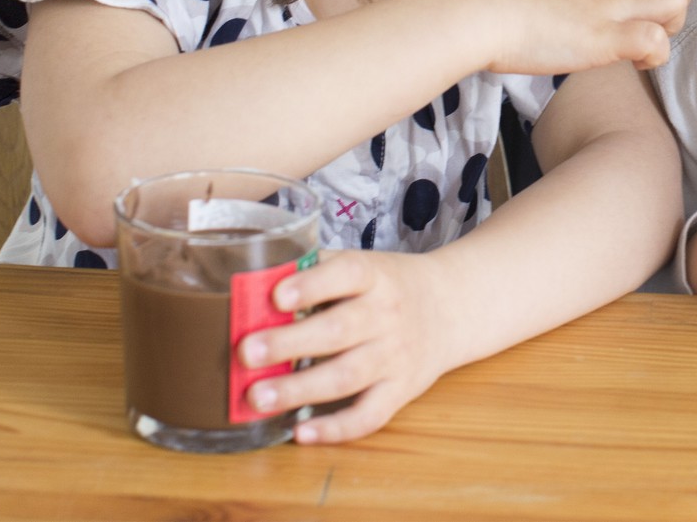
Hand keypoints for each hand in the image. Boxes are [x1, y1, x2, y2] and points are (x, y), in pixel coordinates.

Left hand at [236, 249, 452, 443]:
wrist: (450, 307)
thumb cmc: (388, 286)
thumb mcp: (362, 264)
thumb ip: (315, 271)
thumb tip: (253, 287)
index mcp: (374, 276)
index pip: (346, 274)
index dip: (312, 285)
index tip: (276, 297)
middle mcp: (386, 315)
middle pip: (338, 331)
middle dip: (289, 343)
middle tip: (246, 353)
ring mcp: (395, 356)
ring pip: (347, 376)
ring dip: (299, 389)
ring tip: (257, 398)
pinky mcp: (400, 391)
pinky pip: (369, 415)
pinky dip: (336, 428)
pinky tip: (300, 432)